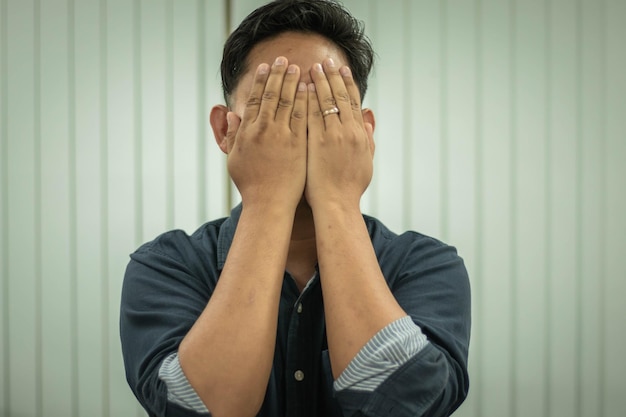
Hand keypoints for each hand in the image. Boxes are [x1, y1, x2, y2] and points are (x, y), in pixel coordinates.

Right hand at [225, 57, 307, 209]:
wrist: (269, 203)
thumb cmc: (251, 185)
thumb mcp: (234, 159)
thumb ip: (234, 136)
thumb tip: (232, 115)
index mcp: (248, 132)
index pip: (254, 99)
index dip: (259, 81)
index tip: (264, 67)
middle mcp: (264, 131)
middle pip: (271, 95)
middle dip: (277, 75)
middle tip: (283, 59)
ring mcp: (282, 136)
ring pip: (287, 102)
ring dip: (292, 82)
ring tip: (297, 67)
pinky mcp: (298, 144)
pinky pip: (302, 117)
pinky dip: (305, 101)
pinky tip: (309, 89)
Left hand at [305, 59, 374, 209]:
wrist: (337, 203)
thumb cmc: (350, 187)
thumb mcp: (366, 161)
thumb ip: (368, 139)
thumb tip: (369, 120)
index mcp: (361, 135)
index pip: (354, 102)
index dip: (349, 84)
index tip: (343, 70)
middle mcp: (349, 131)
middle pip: (341, 97)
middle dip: (334, 77)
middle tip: (327, 61)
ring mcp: (332, 136)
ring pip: (327, 102)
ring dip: (320, 83)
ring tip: (313, 68)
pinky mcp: (316, 142)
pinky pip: (312, 115)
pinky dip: (309, 100)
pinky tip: (303, 88)